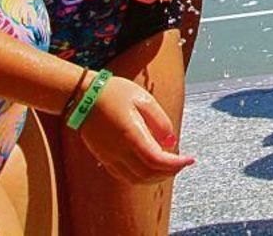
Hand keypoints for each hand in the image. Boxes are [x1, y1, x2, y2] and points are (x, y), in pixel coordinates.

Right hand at [76, 75, 194, 181]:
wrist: (81, 96)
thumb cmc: (114, 92)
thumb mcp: (143, 99)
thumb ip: (160, 121)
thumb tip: (171, 142)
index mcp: (131, 135)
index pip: (157, 160)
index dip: (176, 164)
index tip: (190, 159)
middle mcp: (119, 151)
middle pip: (148, 174)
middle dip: (169, 172)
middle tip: (182, 163)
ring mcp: (109, 156)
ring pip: (136, 179)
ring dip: (155, 177)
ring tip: (170, 167)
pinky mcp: (103, 157)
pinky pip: (124, 176)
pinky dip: (141, 177)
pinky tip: (150, 168)